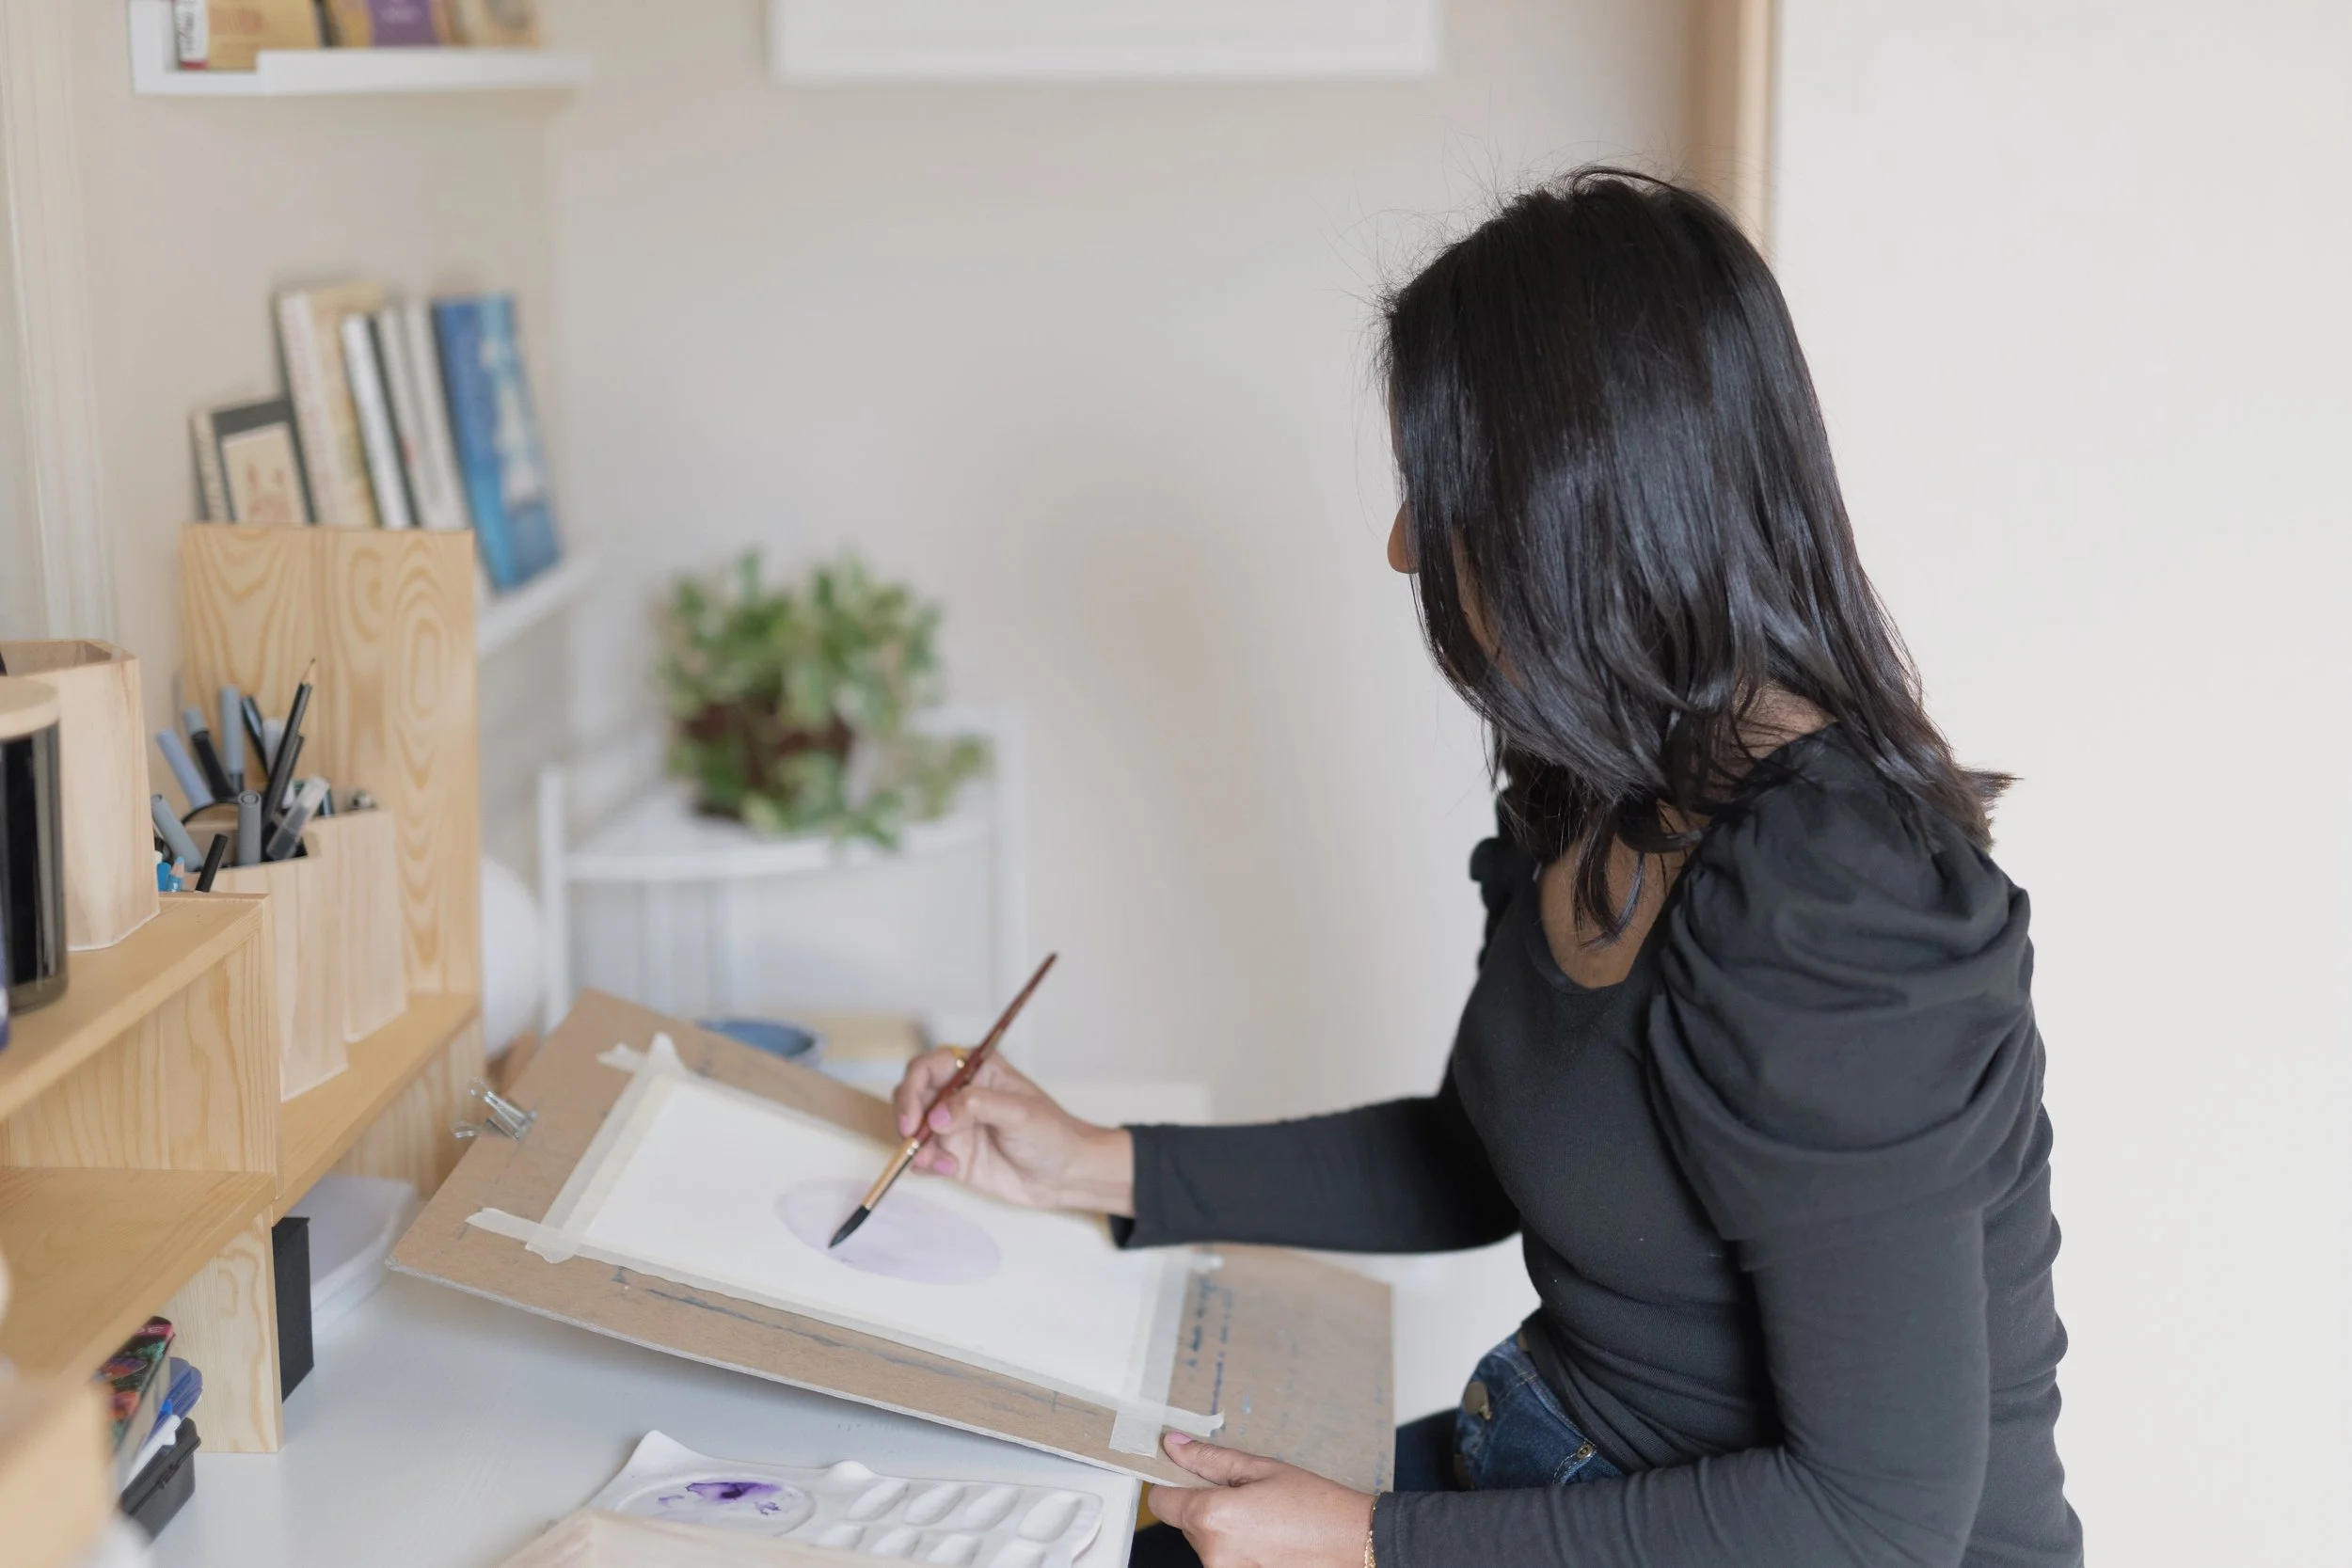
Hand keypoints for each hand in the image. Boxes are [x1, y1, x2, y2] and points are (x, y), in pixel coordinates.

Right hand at [891, 1047, 1134, 1214]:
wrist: (1065, 1176)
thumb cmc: (1052, 1134)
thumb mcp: (1020, 1114)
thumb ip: (978, 1107)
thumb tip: (936, 1116)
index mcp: (977, 1071)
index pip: (930, 1066)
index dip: (914, 1086)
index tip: (914, 1115)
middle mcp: (959, 1095)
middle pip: (912, 1094)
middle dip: (906, 1115)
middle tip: (912, 1138)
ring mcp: (954, 1126)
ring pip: (912, 1128)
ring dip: (915, 1146)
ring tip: (940, 1162)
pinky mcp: (952, 1155)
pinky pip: (923, 1157)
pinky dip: (925, 1164)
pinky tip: (950, 1170)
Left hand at [1149, 1434, 1376, 1567]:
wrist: (1353, 1543)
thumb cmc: (1315, 1505)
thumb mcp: (1261, 1468)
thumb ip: (1210, 1459)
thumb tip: (1174, 1446)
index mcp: (1212, 1517)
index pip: (1161, 1502)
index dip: (1170, 1485)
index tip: (1184, 1477)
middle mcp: (1212, 1553)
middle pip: (1187, 1522)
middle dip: (1207, 1506)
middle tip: (1246, 1495)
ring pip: (1207, 1543)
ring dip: (1224, 1529)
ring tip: (1264, 1518)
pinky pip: (1225, 1559)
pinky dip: (1238, 1547)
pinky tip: (1268, 1537)